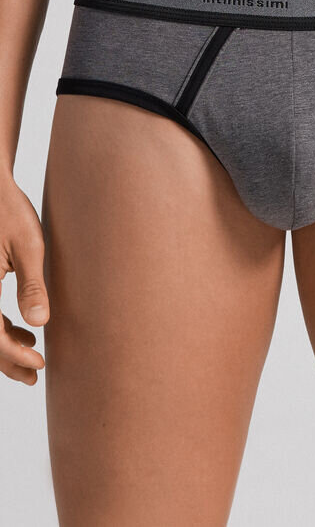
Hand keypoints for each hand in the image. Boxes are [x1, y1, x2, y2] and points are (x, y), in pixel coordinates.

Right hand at [0, 176, 48, 384]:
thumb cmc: (11, 210)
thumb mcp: (29, 246)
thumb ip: (32, 286)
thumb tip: (40, 323)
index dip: (12, 354)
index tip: (39, 363)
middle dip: (6, 360)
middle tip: (35, 374)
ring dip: (2, 346)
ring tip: (33, 354)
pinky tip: (22, 328)